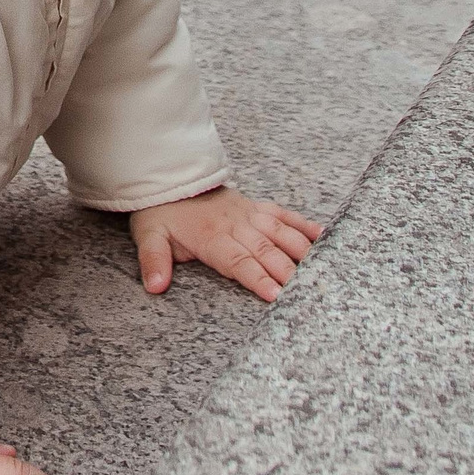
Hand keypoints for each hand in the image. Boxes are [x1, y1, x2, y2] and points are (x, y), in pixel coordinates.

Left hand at [129, 186, 322, 301]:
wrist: (170, 179)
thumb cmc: (162, 214)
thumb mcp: (149, 237)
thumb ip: (154, 261)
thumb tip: (154, 286)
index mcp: (211, 237)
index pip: (238, 261)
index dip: (257, 278)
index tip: (275, 295)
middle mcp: (235, 225)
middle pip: (266, 251)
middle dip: (288, 272)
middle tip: (310, 292)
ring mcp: (250, 214)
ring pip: (281, 233)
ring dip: (302, 250)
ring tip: (324, 269)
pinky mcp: (258, 207)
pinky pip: (284, 215)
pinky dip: (304, 225)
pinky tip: (324, 237)